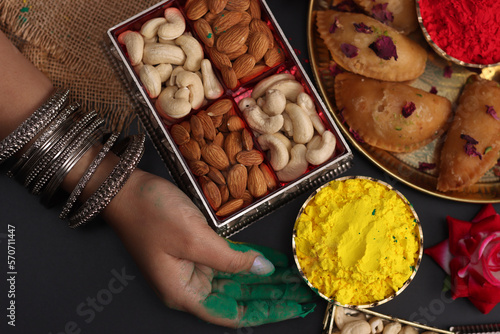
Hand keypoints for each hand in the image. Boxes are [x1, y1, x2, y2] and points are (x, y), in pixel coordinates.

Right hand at [103, 170, 315, 326]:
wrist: (125, 188)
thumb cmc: (152, 215)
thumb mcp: (195, 239)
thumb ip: (231, 258)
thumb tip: (264, 269)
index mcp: (185, 292)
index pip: (233, 312)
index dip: (265, 310)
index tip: (291, 306)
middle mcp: (190, 285)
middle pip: (238, 296)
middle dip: (271, 294)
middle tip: (301, 290)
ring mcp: (193, 266)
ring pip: (236, 278)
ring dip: (263, 276)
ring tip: (292, 276)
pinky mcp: (195, 248)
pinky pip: (228, 258)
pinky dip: (249, 258)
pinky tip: (271, 259)